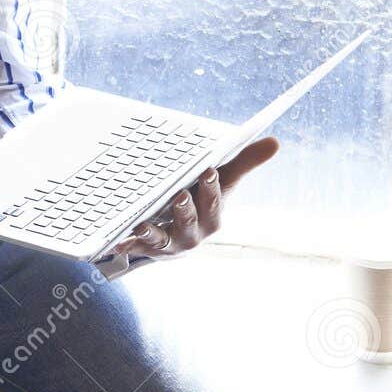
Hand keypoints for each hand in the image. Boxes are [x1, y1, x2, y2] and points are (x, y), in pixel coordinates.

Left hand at [111, 136, 279, 261]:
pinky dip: (125, 246)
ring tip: (141, 225)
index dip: (212, 189)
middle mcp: (193, 234)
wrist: (180, 233)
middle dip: (185, 210)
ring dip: (151, 232)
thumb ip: (245, 161)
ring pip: (161, 239)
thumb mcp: (223, 181)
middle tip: (180, 195)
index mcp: (212, 216)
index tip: (207, 172)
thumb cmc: (203, 201)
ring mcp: (168, 243)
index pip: (215, 202)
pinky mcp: (146, 249)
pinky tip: (116, 242)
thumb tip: (275, 142)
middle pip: (190, 223)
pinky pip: (134, 250)